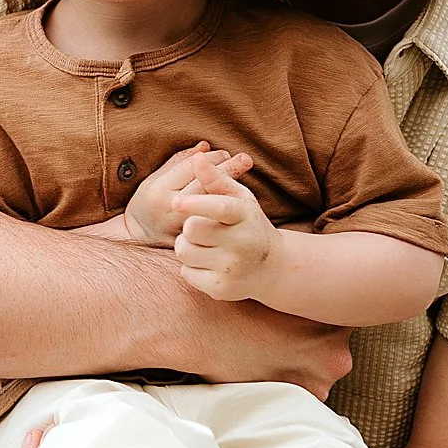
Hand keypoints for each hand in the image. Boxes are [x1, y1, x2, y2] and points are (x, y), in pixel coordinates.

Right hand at [124, 141, 253, 245]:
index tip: (225, 153)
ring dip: (229, 188)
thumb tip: (205, 147)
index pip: (190, 169)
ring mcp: (182, 227)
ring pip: (211, 204)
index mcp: (159, 191)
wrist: (137, 239)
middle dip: (226, 170)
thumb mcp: (155, 179)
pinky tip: (236, 200)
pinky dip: (224, 208)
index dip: (210, 159)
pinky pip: (212, 222)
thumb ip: (179, 162)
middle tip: (245, 160)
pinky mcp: (191, 239)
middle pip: (204, 185)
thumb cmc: (146, 205)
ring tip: (244, 175)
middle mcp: (171, 209)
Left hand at [173, 154, 277, 301]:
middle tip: (201, 227)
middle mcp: (242, 243)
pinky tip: (208, 264)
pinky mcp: (221, 289)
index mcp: (245, 215)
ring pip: (184, 251)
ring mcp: (232, 268)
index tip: (175, 201)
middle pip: (192, 229)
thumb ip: (216, 179)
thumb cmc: (248, 225)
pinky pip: (186, 273)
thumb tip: (198, 158)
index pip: (220, 208)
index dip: (196, 203)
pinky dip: (191, 267)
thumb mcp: (239, 199)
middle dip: (189, 226)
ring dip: (186, 246)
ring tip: (203, 245)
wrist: (271, 267)